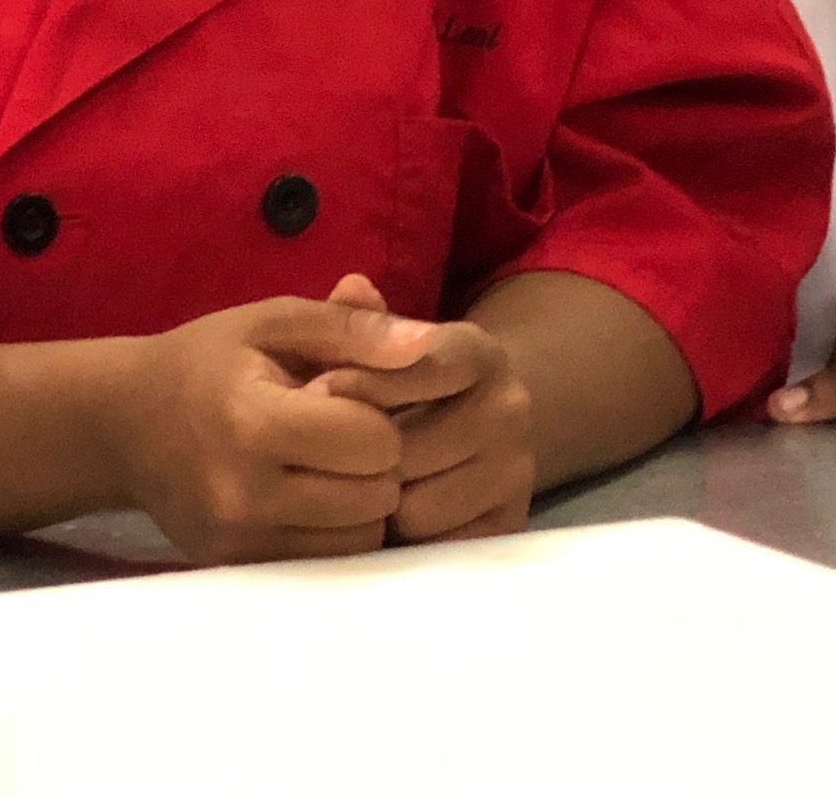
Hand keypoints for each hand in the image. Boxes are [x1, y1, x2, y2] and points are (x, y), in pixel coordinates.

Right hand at [110, 277, 438, 562]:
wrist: (123, 423)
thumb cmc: (207, 362)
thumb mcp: (272, 322)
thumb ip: (351, 328)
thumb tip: (427, 346)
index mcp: (253, 420)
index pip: (374, 441)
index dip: (376, 414)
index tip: (343, 396)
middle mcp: (244, 493)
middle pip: (377, 498)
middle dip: (375, 462)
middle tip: (340, 433)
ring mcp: (239, 541)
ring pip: (362, 540)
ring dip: (362, 503)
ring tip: (326, 466)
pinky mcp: (239, 570)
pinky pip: (328, 565)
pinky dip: (334, 531)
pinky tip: (309, 497)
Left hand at [307, 277, 533, 542]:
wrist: (466, 428)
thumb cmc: (396, 380)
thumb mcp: (375, 344)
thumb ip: (355, 318)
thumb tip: (353, 286)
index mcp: (478, 351)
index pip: (421, 363)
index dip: (363, 381)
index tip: (319, 390)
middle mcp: (511, 407)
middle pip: (409, 447)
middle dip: (359, 453)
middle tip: (322, 451)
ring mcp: (516, 471)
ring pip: (418, 507)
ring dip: (377, 503)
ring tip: (356, 484)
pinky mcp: (509, 526)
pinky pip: (436, 547)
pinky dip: (404, 542)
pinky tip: (385, 518)